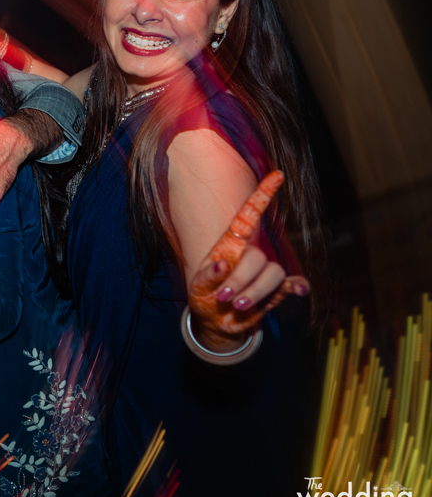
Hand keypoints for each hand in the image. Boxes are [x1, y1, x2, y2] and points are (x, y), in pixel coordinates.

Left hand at [188, 171, 310, 349]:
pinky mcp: (276, 291)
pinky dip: (296, 286)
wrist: (218, 321)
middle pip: (256, 257)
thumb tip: (220, 264)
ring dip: (255, 291)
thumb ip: (207, 276)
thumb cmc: (205, 295)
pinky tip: (299, 290)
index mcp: (230, 245)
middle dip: (240, 279)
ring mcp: (264, 272)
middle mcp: (250, 254)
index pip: (248, 215)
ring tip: (236, 306)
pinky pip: (290, 284)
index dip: (263, 195)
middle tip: (223, 297)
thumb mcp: (198, 287)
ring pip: (272, 273)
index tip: (278, 174)